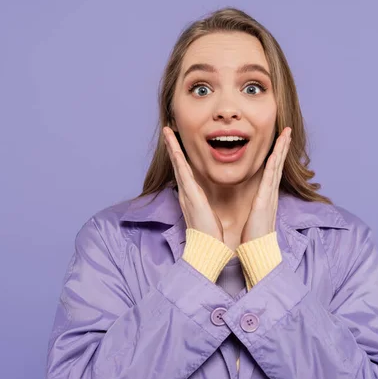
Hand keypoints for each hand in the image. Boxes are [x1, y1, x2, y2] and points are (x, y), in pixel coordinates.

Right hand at [163, 127, 223, 241]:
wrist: (207, 248)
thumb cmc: (210, 235)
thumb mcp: (207, 215)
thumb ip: (204, 206)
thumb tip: (204, 201)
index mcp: (191, 195)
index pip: (184, 170)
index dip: (179, 155)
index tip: (176, 142)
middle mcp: (185, 191)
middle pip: (177, 163)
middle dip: (172, 146)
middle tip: (167, 130)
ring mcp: (186, 192)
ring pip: (177, 164)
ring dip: (171, 147)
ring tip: (167, 131)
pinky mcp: (189, 195)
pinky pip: (182, 172)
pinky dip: (177, 158)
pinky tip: (174, 147)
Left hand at [241, 127, 291, 243]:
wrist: (257, 253)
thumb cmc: (253, 239)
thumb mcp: (254, 218)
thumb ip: (255, 209)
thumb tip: (254, 205)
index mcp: (266, 198)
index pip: (272, 172)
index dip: (276, 156)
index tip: (279, 142)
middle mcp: (270, 195)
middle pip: (278, 166)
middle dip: (282, 148)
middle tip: (286, 131)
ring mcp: (269, 197)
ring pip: (277, 168)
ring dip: (281, 150)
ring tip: (285, 134)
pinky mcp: (265, 201)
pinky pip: (270, 178)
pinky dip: (274, 164)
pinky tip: (276, 153)